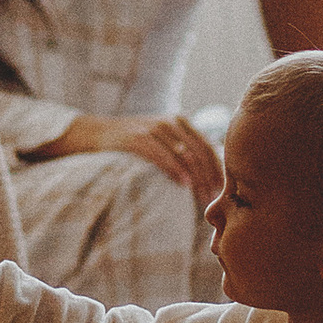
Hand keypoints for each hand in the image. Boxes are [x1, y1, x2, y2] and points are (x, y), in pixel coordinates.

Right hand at [63, 113, 222, 198]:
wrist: (97, 133)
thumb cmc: (133, 143)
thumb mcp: (161, 141)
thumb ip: (182, 150)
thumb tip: (208, 177)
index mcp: (180, 123)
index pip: (207, 146)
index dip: (218, 169)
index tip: (225, 190)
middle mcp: (170, 122)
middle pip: (199, 151)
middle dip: (210, 177)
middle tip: (216, 199)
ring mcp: (153, 128)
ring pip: (184, 154)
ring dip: (197, 177)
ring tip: (204, 197)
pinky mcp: (137, 137)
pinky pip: (161, 154)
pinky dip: (175, 169)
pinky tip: (184, 184)